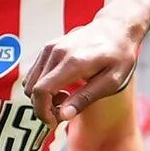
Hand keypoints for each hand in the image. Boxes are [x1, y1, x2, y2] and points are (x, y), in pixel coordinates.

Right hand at [24, 15, 144, 123]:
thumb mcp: (112, 81)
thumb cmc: (118, 56)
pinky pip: (35, 74)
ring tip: (66, 98)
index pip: (42, 90)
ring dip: (43, 97)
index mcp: (73, 62)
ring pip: (30, 82)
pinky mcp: (48, 48)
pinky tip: (62, 87)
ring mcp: (50, 48)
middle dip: (44, 107)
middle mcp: (56, 53)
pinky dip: (42, 86)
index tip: (54, 122)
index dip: (43, 111)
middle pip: (33, 88)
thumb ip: (86, 98)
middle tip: (64, 112)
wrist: (116, 28)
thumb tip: (63, 115)